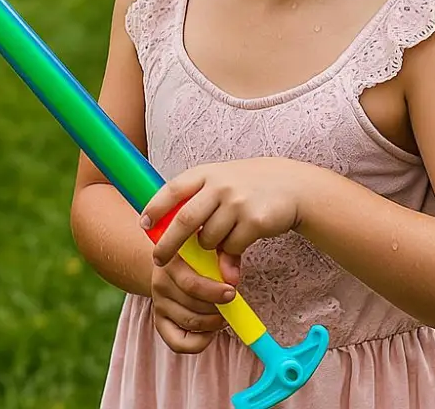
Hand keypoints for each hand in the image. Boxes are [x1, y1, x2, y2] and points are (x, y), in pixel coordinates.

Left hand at [141, 158, 310, 266]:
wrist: (291, 185)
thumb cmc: (247, 187)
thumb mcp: (221, 185)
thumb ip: (200, 209)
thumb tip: (184, 248)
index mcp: (205, 174)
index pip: (172, 190)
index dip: (155, 208)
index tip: (143, 225)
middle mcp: (219, 185)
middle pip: (184, 220)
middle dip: (168, 243)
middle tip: (159, 260)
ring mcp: (237, 202)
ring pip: (209, 238)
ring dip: (209, 247)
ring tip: (221, 238)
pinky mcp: (254, 220)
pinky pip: (232, 247)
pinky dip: (230, 252)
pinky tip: (242, 239)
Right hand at [151, 250, 239, 353]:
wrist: (172, 260)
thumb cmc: (198, 255)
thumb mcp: (209, 249)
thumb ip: (224, 257)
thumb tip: (233, 279)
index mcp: (171, 261)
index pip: (191, 285)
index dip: (215, 292)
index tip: (232, 292)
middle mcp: (160, 282)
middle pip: (194, 306)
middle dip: (218, 308)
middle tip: (231, 304)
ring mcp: (158, 302)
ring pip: (190, 322)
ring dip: (213, 323)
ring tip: (224, 315)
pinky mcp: (159, 320)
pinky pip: (178, 343)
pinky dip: (198, 343)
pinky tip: (210, 332)